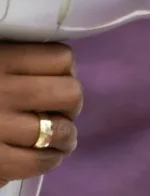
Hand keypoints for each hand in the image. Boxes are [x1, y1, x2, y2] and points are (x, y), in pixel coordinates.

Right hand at [0, 43, 81, 186]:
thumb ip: (12, 59)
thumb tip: (59, 70)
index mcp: (0, 59)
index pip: (61, 58)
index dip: (67, 70)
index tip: (60, 78)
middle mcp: (2, 91)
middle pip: (70, 93)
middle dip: (71, 105)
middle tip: (65, 111)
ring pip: (59, 131)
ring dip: (66, 137)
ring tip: (63, 139)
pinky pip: (36, 162)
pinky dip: (47, 161)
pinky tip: (46, 158)